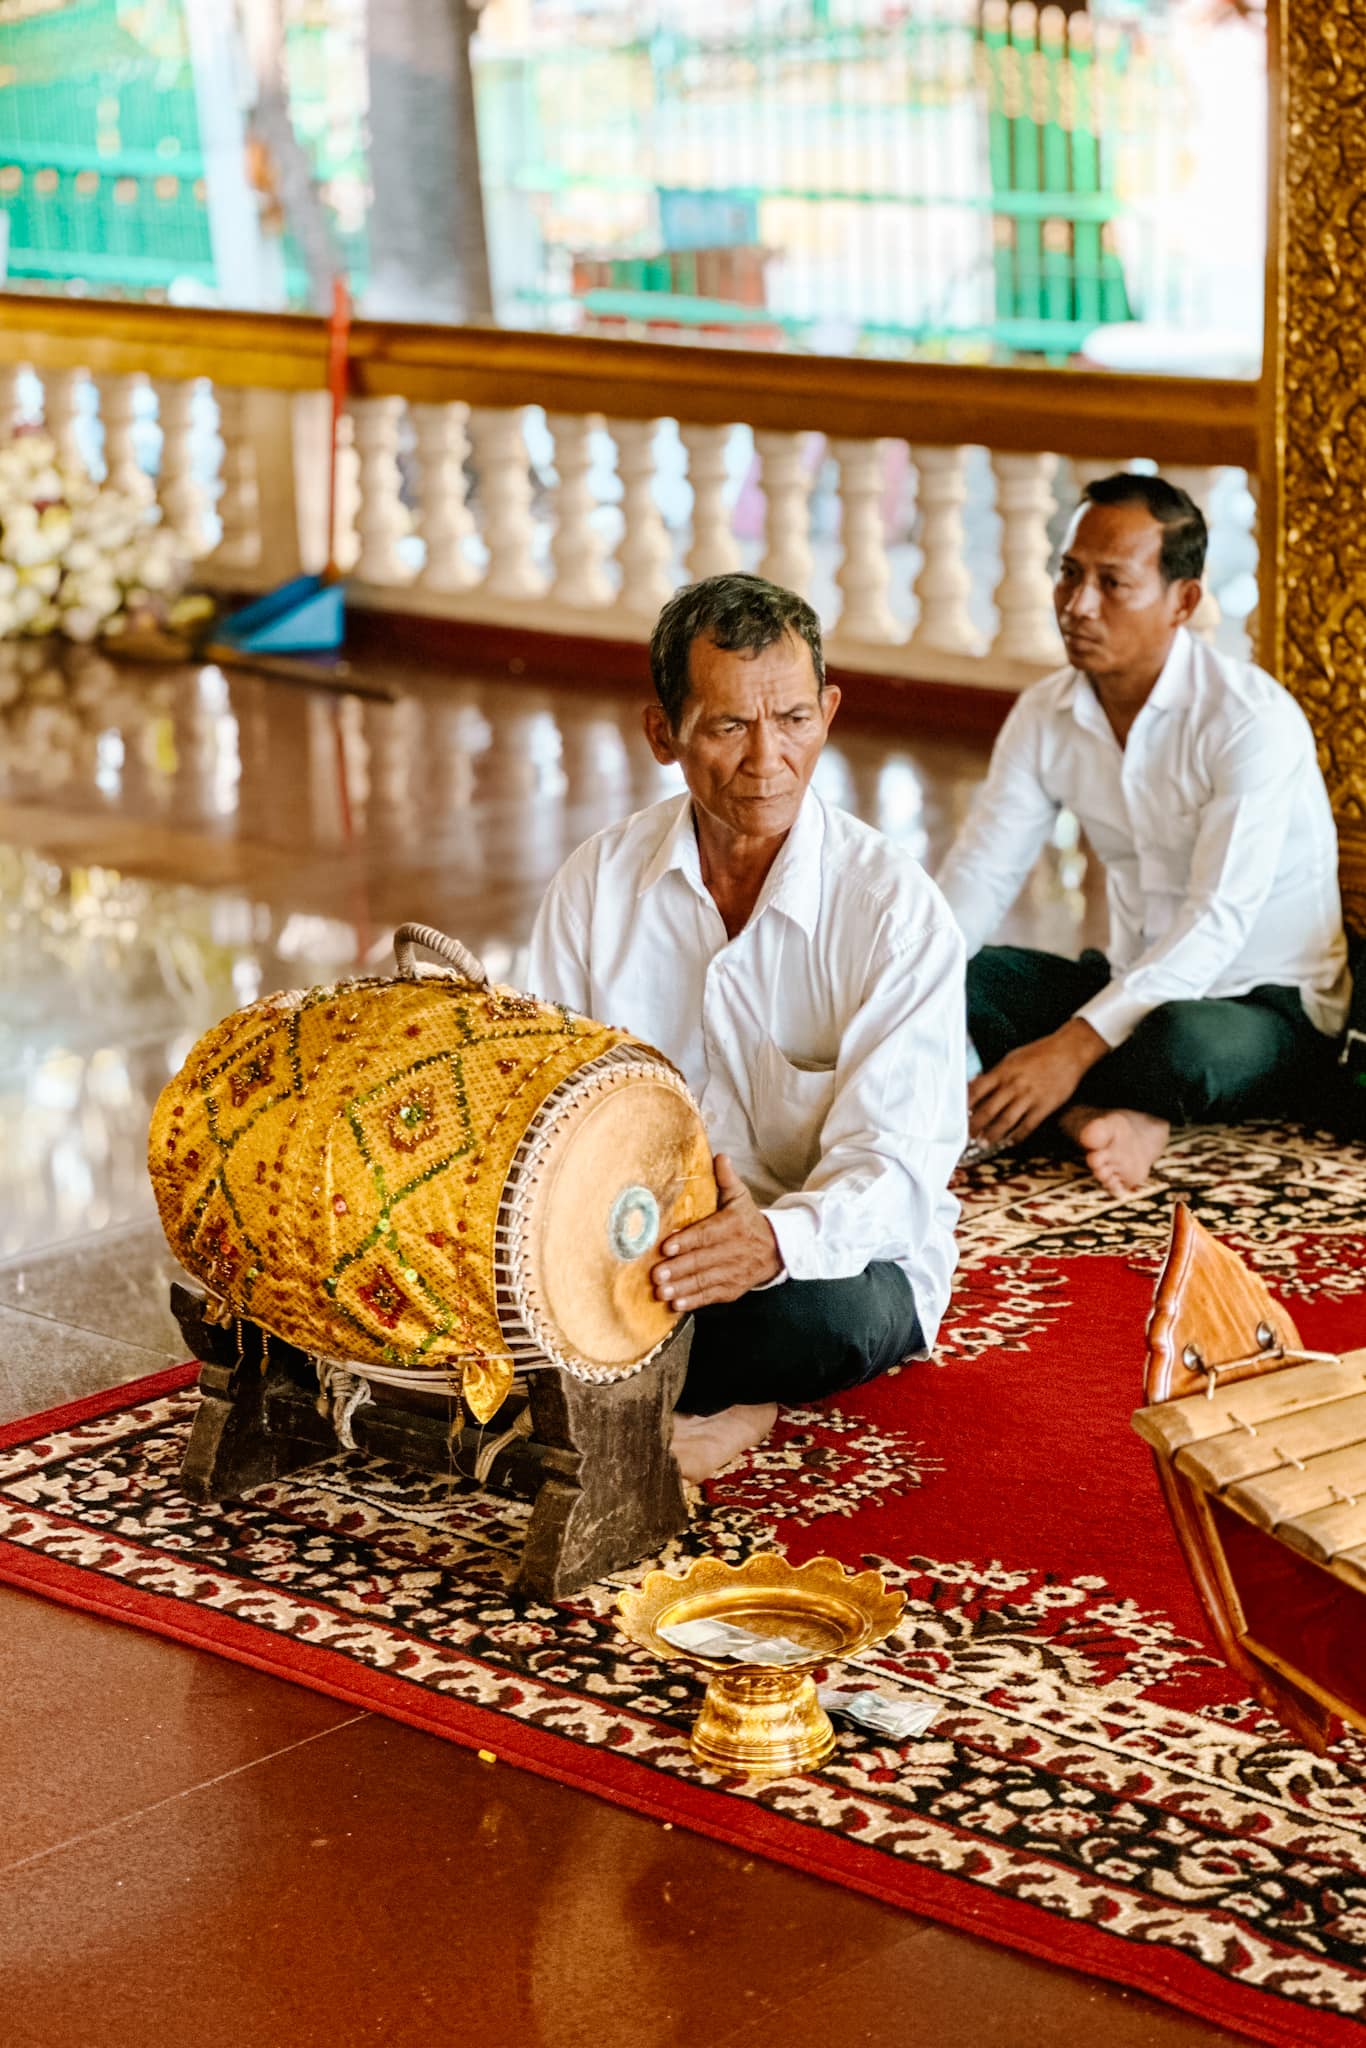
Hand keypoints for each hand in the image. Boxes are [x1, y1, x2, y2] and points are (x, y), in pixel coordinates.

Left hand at [651, 1152, 781, 1311]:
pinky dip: (694, 1302)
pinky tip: (676, 1304)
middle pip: (703, 1260)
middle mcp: (734, 1250)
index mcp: (733, 1225)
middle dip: (679, 1269)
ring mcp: (734, 1272)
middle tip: (657, 1274)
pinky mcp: (732, 1289)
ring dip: (682, 1288)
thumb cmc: (747, 1220)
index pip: (707, 1234)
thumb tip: (719, 1156)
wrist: (776, 1249)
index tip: (667, 1247)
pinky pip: (711, 1296)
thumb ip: (726, 1179)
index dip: (687, 1241)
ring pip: (705, 1281)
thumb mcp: (740, 1197)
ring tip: (662, 1291)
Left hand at [968, 1017, 1107, 1147]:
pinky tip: (1009, 1142)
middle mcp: (1013, 1085)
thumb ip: (995, 1074)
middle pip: (988, 1109)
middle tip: (967, 1136)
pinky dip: (1017, 1136)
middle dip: (975, 1125)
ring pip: (1006, 1121)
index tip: (956, 1115)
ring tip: (984, 1143)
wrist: (1069, 1051)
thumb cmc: (1039, 1053)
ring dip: (992, 1134)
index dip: (965, 1105)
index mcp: (1003, 1072)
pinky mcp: (1045, 1106)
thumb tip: (976, 1086)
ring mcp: (1029, 1096)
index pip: (976, 1090)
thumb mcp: (1012, 1058)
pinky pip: (1027, 1126)